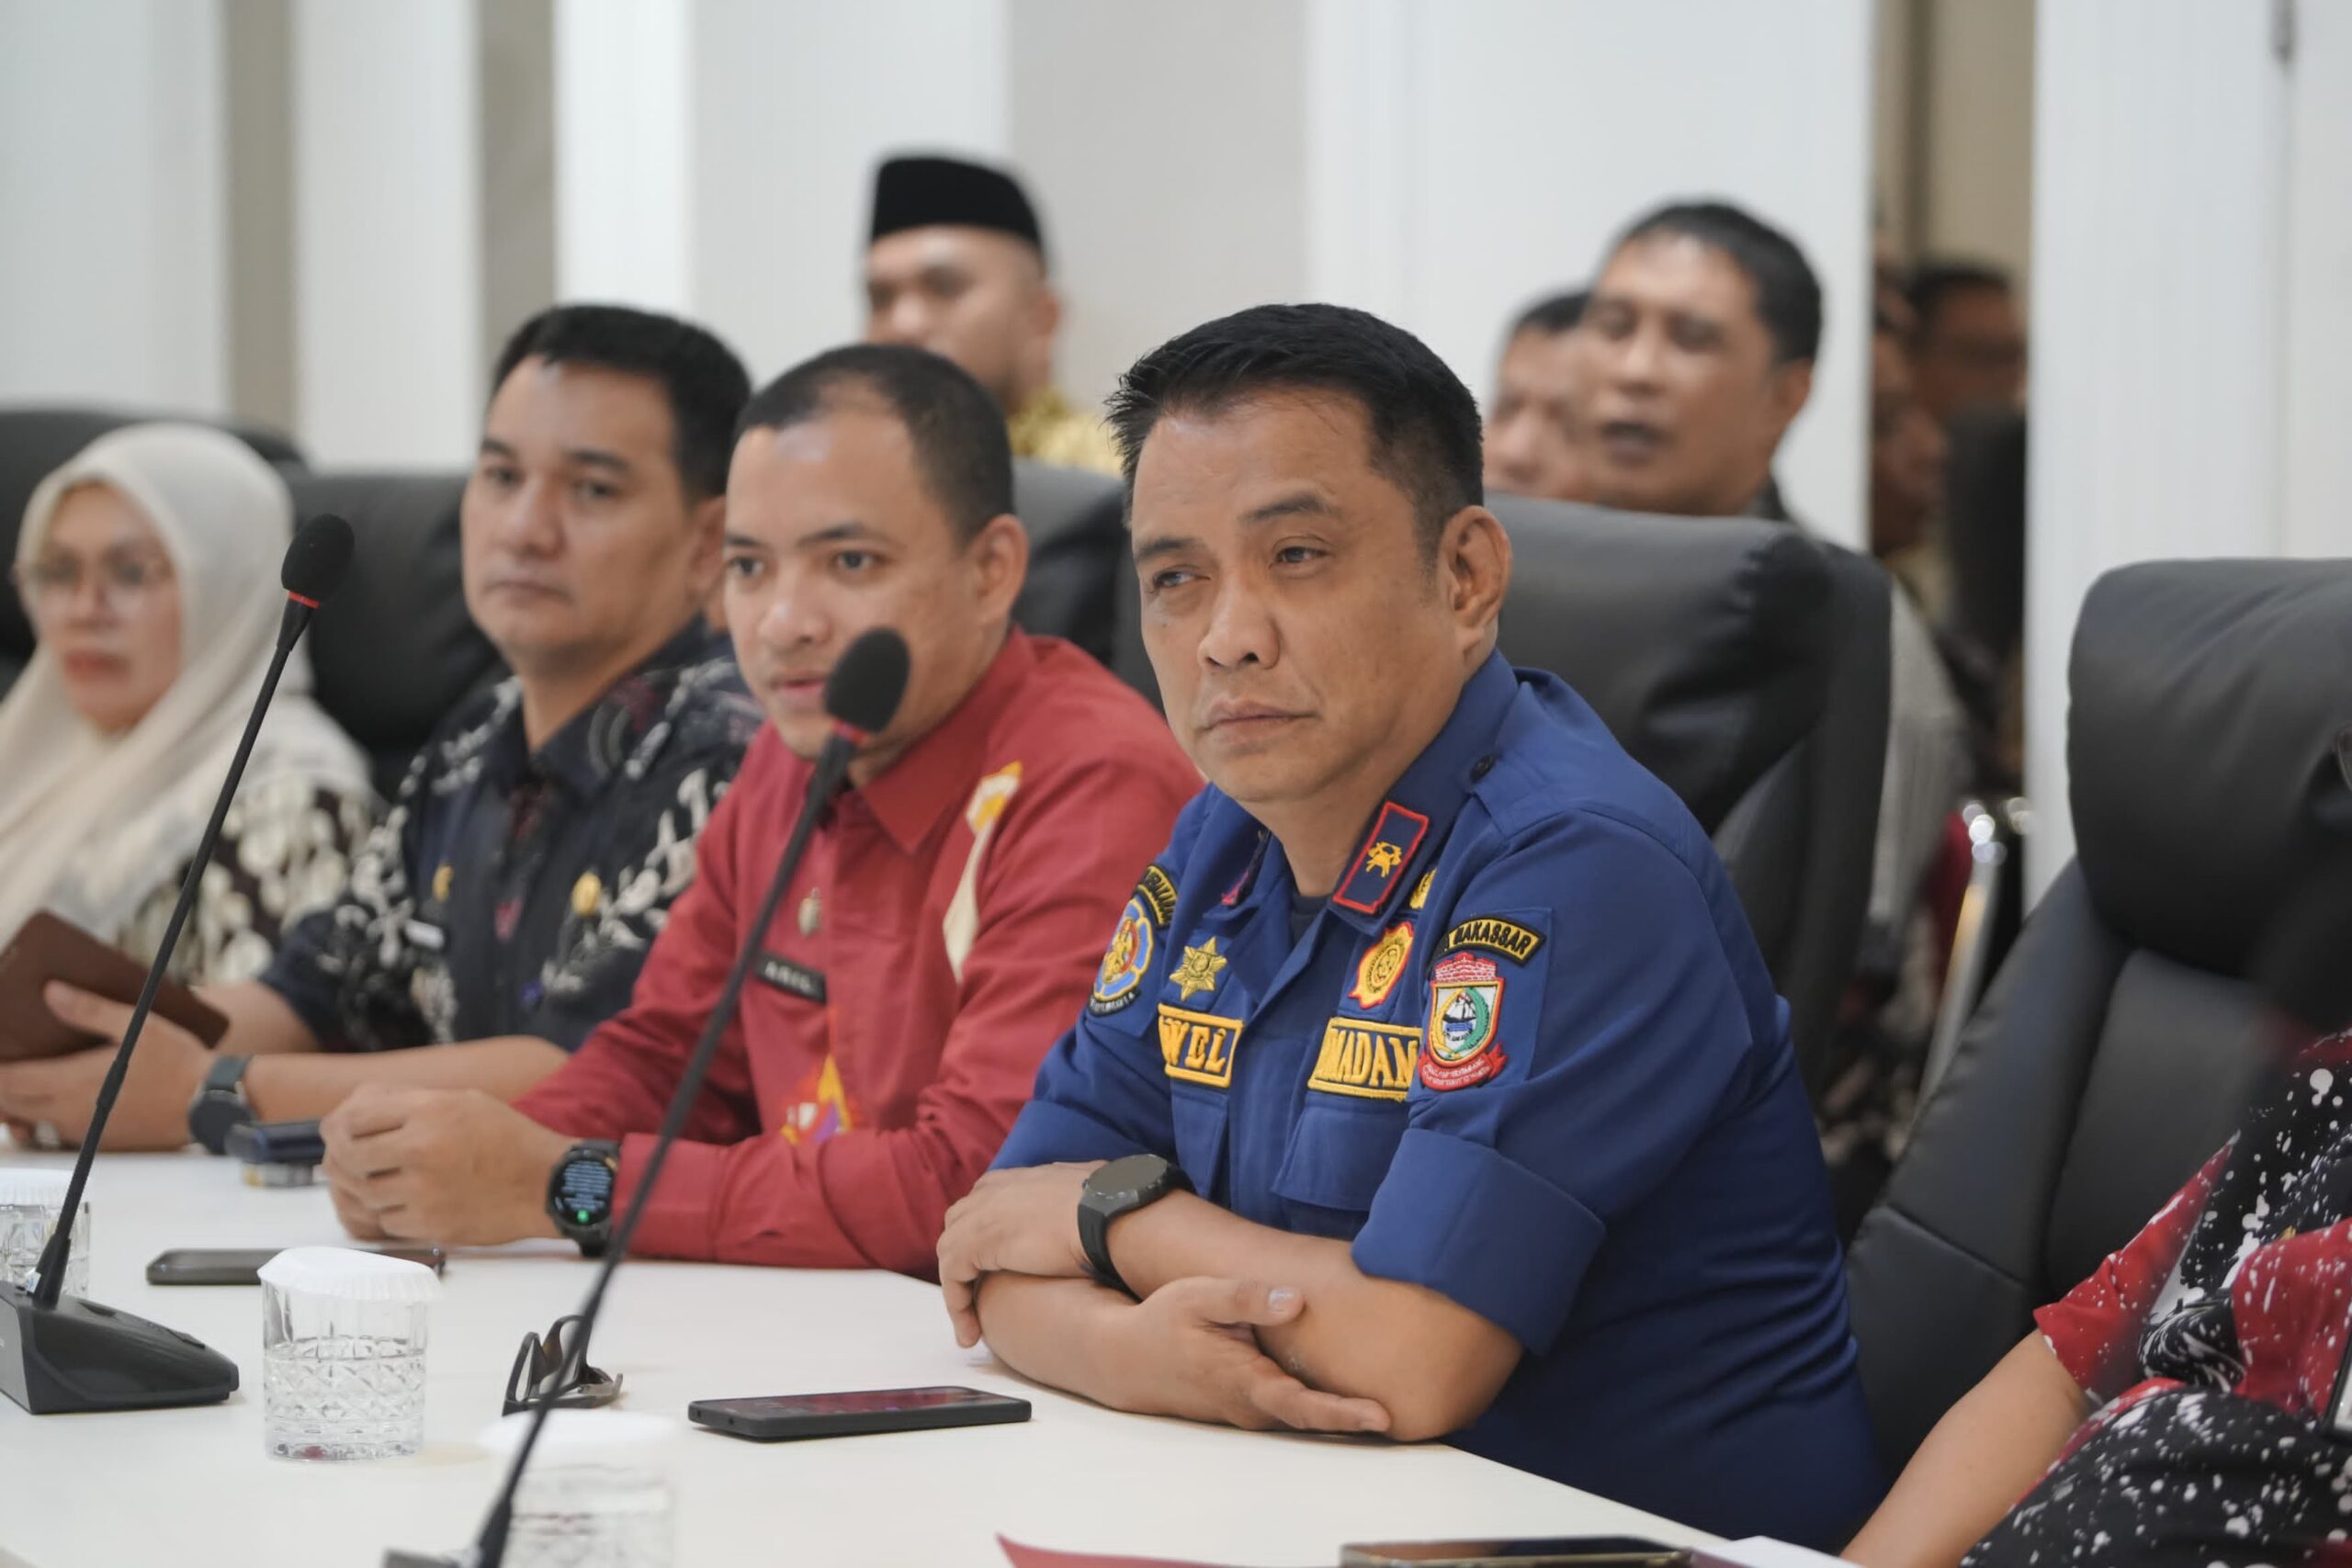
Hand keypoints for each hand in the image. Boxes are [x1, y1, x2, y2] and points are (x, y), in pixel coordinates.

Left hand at [0, 983, 211, 1149]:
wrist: (208, 1101)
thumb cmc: (177, 1063)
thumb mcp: (135, 1025)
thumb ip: (89, 1010)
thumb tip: (52, 992)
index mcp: (73, 1082)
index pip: (9, 1080)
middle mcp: (71, 1111)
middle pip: (12, 1104)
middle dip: (1, 1087)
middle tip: (3, 1068)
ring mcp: (84, 1130)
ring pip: (32, 1121)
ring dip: (19, 1105)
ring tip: (20, 1086)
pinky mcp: (99, 1141)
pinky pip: (58, 1132)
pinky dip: (46, 1118)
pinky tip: (60, 1102)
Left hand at [321, 1085, 570, 1246]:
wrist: (546, 1184)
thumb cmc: (507, 1139)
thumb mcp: (462, 1101)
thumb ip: (410, 1104)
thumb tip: (357, 1111)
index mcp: (429, 1111)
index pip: (353, 1118)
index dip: (337, 1127)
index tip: (338, 1132)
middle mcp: (422, 1148)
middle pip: (348, 1158)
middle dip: (342, 1160)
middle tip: (346, 1162)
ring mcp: (424, 1191)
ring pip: (364, 1193)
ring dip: (366, 1189)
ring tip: (381, 1182)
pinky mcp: (431, 1225)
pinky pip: (387, 1222)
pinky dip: (390, 1214)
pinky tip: (408, 1203)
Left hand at [938, 1162, 1101, 1345]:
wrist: (1111, 1216)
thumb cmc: (1113, 1208)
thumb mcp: (1090, 1192)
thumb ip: (1076, 1199)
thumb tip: (1094, 1207)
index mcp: (1017, 1179)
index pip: (983, 1206)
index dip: (984, 1241)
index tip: (995, 1272)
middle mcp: (992, 1191)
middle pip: (959, 1228)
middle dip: (964, 1264)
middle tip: (979, 1301)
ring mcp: (980, 1214)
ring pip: (951, 1257)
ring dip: (959, 1294)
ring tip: (972, 1329)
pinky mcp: (974, 1242)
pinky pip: (952, 1279)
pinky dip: (958, 1308)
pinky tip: (971, 1334)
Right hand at [1099, 1277, 1390, 1434]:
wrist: (1128, 1358)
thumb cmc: (1165, 1322)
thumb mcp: (1200, 1296)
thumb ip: (1247, 1297)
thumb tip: (1296, 1300)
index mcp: (1243, 1380)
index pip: (1302, 1405)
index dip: (1343, 1412)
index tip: (1382, 1416)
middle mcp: (1252, 1405)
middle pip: (1313, 1418)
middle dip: (1357, 1418)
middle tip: (1410, 1410)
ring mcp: (1250, 1411)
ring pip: (1304, 1416)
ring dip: (1343, 1413)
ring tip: (1389, 1402)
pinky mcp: (1250, 1405)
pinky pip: (1293, 1408)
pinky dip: (1323, 1405)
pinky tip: (1349, 1392)